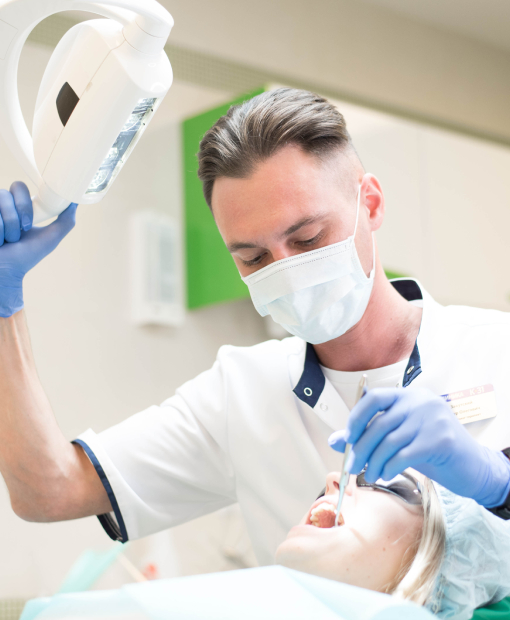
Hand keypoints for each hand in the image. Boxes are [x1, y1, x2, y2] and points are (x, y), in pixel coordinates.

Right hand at [0, 182, 76, 316]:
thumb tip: (75, 202)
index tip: (30, 224)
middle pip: (4, 193)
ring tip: (7, 241)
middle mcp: (0, 206)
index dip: (24, 204)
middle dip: (15, 216)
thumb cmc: (25, 256)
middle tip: (20, 233)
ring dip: (7, 229)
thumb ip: (65, 221)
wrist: (6, 272)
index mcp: (17, 206)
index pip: (18, 187)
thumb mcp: (50, 238)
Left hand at [328, 387, 509, 507]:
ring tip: (369, 474)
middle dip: (360, 448)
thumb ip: (369, 435)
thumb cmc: (431, 449)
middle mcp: (420, 401)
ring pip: (389, 442)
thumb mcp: (398, 438)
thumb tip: (335, 440)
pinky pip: (404, 455)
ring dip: (373, 462)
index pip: (373, 397)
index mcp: (408, 395)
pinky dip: (389, 467)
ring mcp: (432, 419)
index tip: (346, 438)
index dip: (356, 417)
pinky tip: (385, 474)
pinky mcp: (441, 440)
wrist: (471, 465)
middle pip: (378, 423)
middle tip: (353, 466)